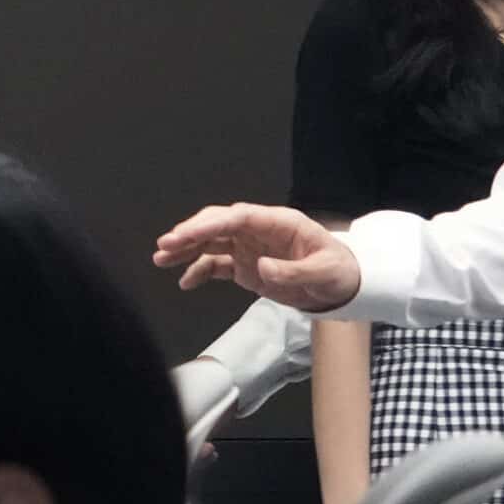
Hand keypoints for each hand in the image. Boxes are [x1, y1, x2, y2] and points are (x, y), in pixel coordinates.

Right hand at [154, 203, 361, 310]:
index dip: (211, 223)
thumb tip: (262, 268)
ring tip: (161, 258)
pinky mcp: (245, 266)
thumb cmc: (338, 272)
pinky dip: (199, 271)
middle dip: (190, 233)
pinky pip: (217, 265)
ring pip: (211, 242)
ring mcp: (250, 248)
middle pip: (218, 224)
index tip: (187, 233)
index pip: (238, 217)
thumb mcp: (323, 272)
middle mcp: (258, 231)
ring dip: (186, 249)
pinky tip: (185, 282)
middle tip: (166, 245)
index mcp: (278, 223)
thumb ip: (294, 271)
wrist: (342, 287)